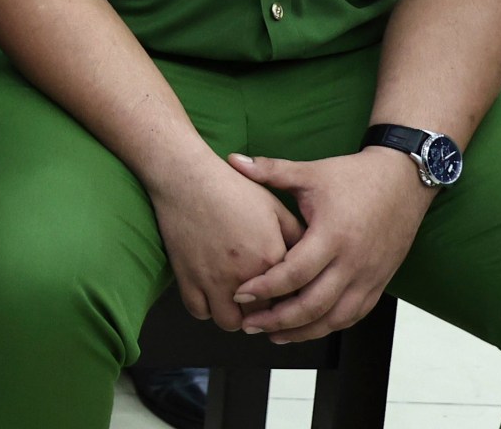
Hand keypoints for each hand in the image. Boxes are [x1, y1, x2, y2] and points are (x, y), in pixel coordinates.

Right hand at [147, 156, 303, 330]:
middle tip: (264, 302)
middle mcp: (245, 275)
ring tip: (238, 303)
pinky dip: (207, 309)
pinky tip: (213, 295)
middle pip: (264, 316)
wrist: (187, 177)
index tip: (288, 294)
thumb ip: (296, 235)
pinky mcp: (187, 279)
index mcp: (271, 257)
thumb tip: (313, 257)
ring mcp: (214, 280)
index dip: (292, 298)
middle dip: (266, 312)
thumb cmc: (232, 187)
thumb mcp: (274, 206)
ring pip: (231, 323)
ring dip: (237, 317)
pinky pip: (200, 312)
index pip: (292, 296)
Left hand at [228, 149, 433, 342]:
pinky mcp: (379, 282)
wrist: (404, 180)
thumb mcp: (311, 173)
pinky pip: (354, 314)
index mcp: (332, 235)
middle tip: (249, 324)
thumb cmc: (355, 176)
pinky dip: (329, 325)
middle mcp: (353, 262)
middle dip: (278, 319)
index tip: (240, 293)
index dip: (265, 287)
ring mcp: (370, 276)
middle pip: (313, 304)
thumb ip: (270, 171)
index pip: (294, 273)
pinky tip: (308, 328)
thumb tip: (232, 160)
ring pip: (335, 318)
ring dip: (303, 331)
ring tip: (274, 334)